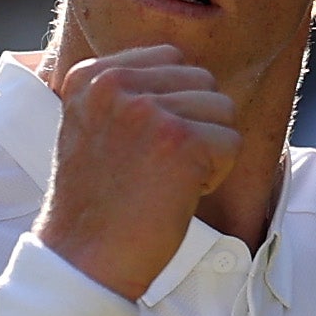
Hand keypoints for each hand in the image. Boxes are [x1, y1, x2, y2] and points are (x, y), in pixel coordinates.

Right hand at [34, 44, 238, 299]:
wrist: (84, 257)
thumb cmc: (97, 203)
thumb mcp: (94, 127)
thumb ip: (130, 93)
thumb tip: (192, 75)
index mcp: (90, 75)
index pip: (170, 58)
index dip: (174, 103)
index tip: (144, 144)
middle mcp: (115, 83)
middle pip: (202, 80)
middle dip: (195, 124)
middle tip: (157, 167)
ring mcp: (148, 109)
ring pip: (222, 108)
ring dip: (208, 149)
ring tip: (167, 179)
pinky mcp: (180, 140)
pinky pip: (231, 142)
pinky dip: (217, 174)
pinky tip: (180, 193)